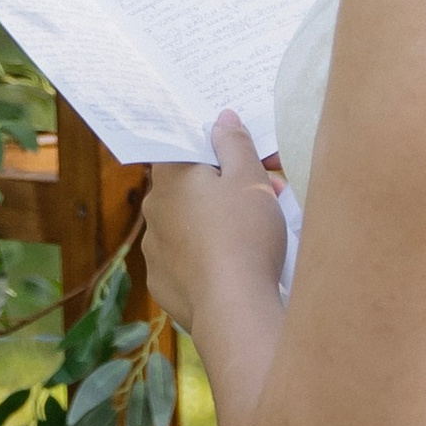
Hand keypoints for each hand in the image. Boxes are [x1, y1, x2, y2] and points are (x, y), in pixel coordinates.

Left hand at [140, 113, 290, 333]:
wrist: (233, 307)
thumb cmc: (244, 234)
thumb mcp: (249, 179)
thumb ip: (234, 144)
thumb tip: (221, 118)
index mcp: (170, 178)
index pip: (187, 150)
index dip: (222, 151)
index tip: (254, 160)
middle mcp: (154, 210)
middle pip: (192, 187)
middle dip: (229, 186)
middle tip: (272, 194)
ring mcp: (154, 250)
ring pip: (190, 224)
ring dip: (219, 221)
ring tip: (260, 233)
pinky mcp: (162, 283)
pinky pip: (187, 259)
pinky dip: (209, 256)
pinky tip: (236, 265)